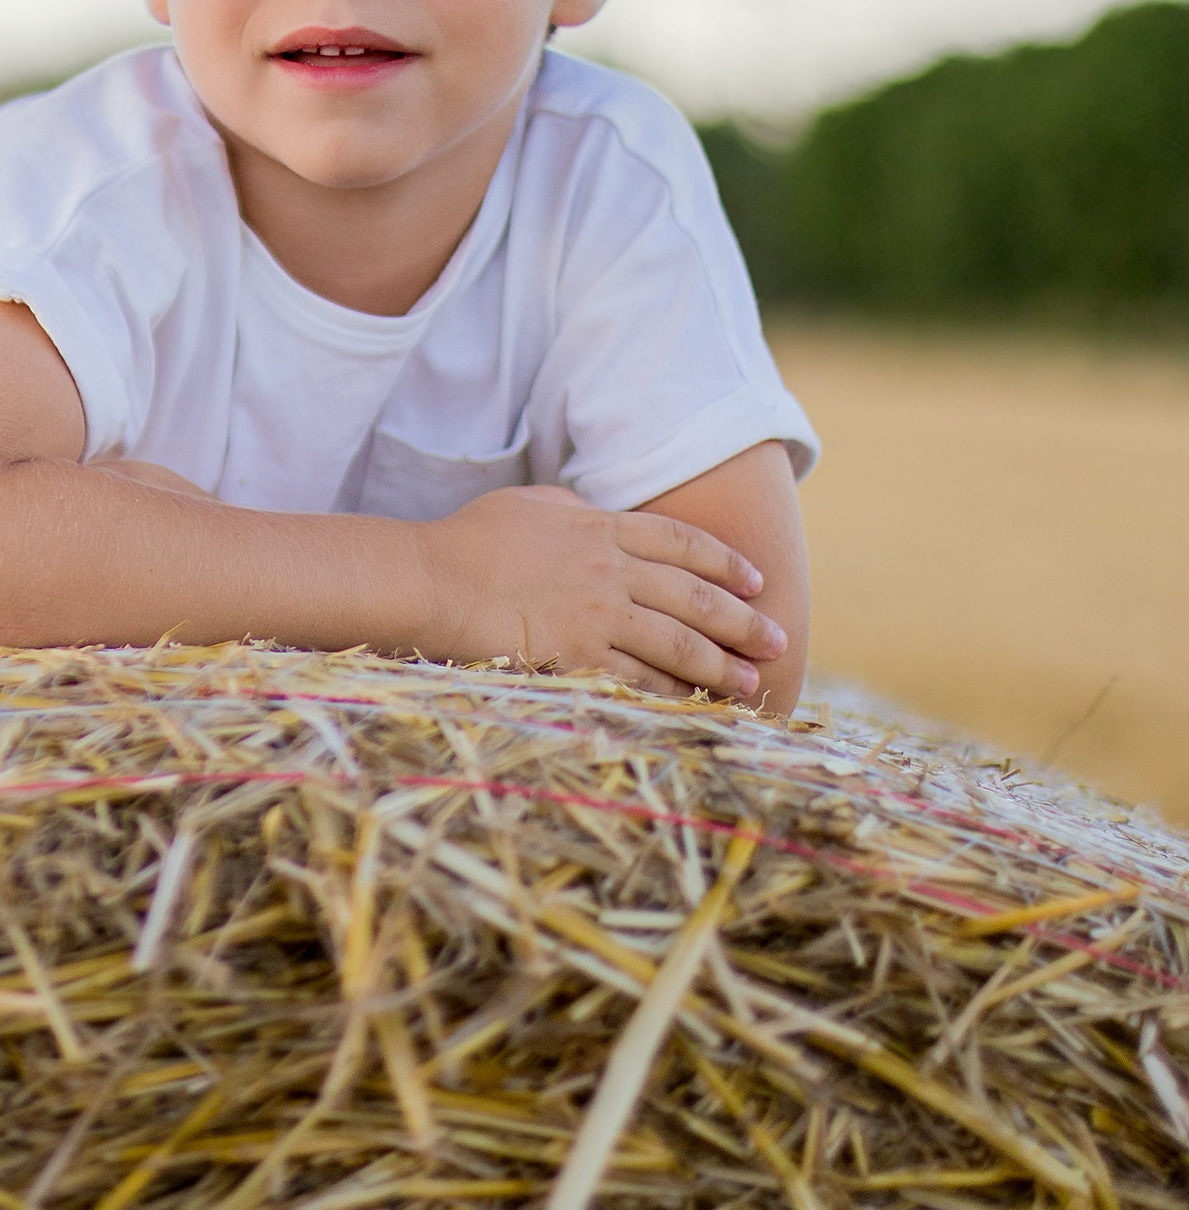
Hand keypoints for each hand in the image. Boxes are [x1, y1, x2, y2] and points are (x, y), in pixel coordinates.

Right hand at [406, 485, 787, 698]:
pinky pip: (641, 679)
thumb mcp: (527, 503)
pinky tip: (696, 706)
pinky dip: (674, 695)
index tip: (754, 581)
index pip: (681, 542)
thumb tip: (592, 510)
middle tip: (776, 640)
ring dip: (721, 666)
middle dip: (742, 620)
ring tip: (750, 682)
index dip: (725, 562)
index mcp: (600, 527)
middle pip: (695, 596)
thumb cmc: (467, 539)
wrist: (433, 579)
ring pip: (679, 643)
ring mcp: (598, 614)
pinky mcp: (579, 656)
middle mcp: (611, 570)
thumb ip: (571, 507)